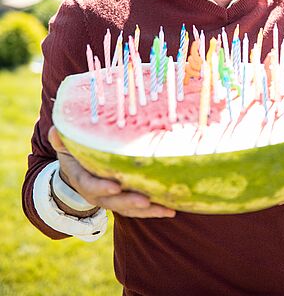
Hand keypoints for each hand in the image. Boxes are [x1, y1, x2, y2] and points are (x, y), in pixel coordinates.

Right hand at [48, 126, 175, 218]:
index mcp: (82, 179)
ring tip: (166, 209)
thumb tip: (55, 130)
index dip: (102, 187)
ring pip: (128, 208)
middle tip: (145, 200)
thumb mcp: (65, 146)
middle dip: (129, 201)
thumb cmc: (74, 153)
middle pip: (113, 201)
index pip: (90, 185)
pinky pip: (138, 209)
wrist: (77, 172)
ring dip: (148, 211)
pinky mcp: (124, 201)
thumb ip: (61, 139)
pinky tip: (171, 210)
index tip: (116, 185)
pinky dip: (154, 211)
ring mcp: (111, 199)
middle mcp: (97, 193)